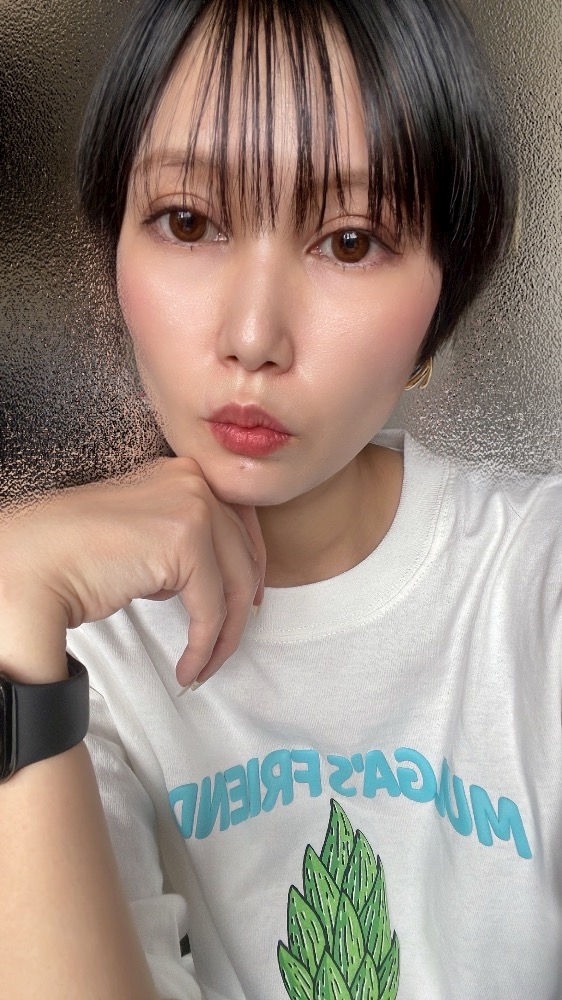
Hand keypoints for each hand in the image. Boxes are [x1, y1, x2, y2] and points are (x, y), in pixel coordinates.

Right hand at [0, 458, 265, 686]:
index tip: (247, 605)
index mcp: (183, 474)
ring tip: (205, 665)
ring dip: (224, 635)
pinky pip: (211, 608)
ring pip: (234, 585)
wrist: (35, 562)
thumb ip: (179, 540)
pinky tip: (188, 667)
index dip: (250, 569)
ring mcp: (194, 506)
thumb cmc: (76, 556)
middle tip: (226, 644)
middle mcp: (193, 481)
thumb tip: (212, 577)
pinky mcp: (187, 541)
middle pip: (244, 553)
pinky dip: (204, 645)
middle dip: (239, 608)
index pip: (239, 523)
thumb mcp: (143, 533)